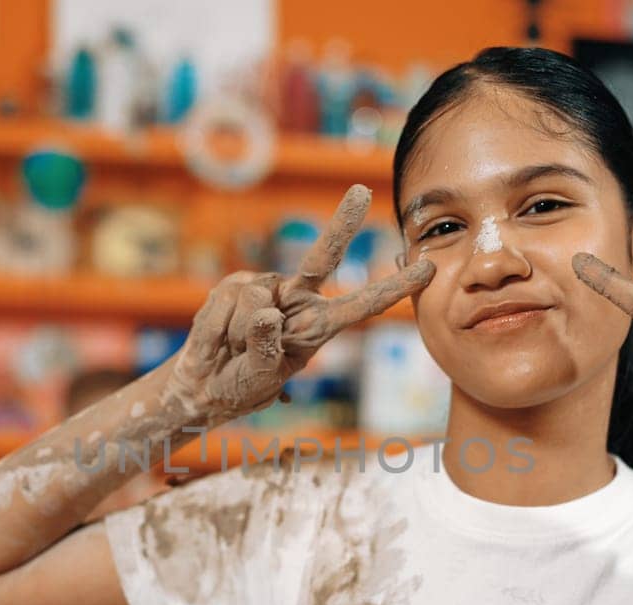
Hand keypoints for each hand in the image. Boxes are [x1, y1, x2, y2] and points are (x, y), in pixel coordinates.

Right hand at [167, 185, 436, 421]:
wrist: (204, 383)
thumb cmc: (243, 384)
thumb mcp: (261, 378)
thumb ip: (266, 349)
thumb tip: (268, 312)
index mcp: (319, 326)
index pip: (363, 305)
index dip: (394, 288)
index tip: (428, 269)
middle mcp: (296, 300)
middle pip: (323, 257)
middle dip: (342, 223)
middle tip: (361, 191)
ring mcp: (265, 289)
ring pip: (256, 301)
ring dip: (238, 335)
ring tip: (234, 350)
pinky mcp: (235, 284)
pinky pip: (228, 303)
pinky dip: (218, 327)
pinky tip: (218, 339)